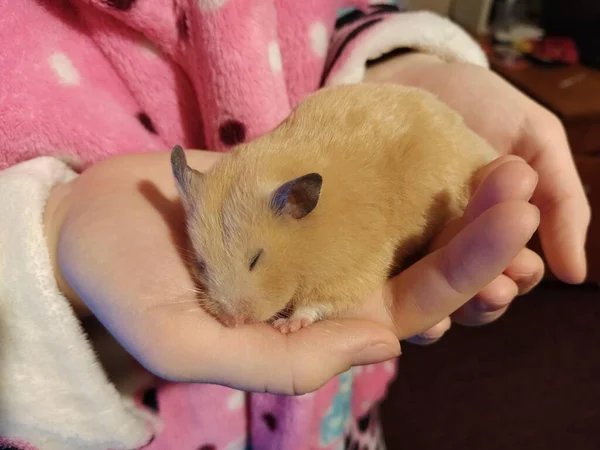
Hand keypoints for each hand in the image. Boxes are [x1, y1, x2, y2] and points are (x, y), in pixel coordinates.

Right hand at [44, 150, 535, 393]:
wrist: (85, 224)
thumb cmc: (121, 289)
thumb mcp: (184, 344)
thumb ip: (278, 362)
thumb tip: (383, 347)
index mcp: (309, 331)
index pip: (405, 313)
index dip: (464, 273)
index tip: (511, 226)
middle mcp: (322, 288)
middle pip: (417, 265)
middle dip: (477, 231)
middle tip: (523, 181)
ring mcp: (314, 238)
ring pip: (400, 224)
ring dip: (452, 195)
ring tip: (503, 161)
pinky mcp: (298, 195)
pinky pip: (362, 183)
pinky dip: (404, 167)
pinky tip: (441, 142)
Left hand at [365, 52, 589, 340]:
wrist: (411, 73)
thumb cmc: (477, 104)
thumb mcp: (533, 140)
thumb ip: (561, 198)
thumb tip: (575, 275)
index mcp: (491, 235)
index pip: (510, 274)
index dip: (517, 277)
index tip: (520, 268)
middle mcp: (449, 251)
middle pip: (470, 297)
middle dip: (485, 300)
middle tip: (491, 289)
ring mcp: (405, 251)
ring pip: (429, 300)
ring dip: (446, 311)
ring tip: (448, 309)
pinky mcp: (365, 244)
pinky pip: (378, 281)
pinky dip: (392, 297)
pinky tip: (399, 302)